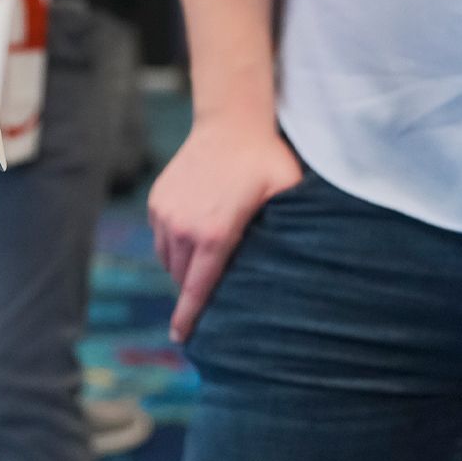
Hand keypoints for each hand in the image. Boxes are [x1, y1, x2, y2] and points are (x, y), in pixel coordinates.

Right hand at [147, 115, 303, 343]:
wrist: (230, 121)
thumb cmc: (265, 159)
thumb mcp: (287, 194)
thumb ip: (289, 228)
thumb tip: (303, 262)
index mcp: (214, 234)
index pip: (197, 289)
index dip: (189, 317)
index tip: (181, 339)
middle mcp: (183, 228)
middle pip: (183, 278)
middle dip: (195, 288)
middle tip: (216, 286)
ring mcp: (166, 214)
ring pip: (169, 260)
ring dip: (184, 267)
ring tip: (208, 259)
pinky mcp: (158, 202)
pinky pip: (161, 238)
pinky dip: (174, 244)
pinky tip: (196, 234)